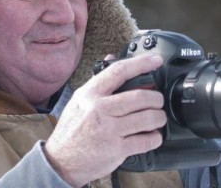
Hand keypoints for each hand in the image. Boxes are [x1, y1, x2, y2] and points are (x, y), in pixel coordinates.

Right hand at [44, 54, 165, 186]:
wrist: (61, 161)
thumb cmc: (72, 129)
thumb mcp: (79, 100)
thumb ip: (97, 80)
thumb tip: (112, 59)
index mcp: (90, 94)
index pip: (119, 72)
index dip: (141, 64)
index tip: (156, 60)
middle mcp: (99, 109)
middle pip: (140, 96)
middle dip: (156, 98)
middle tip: (158, 100)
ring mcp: (108, 130)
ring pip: (147, 118)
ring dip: (159, 117)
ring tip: (158, 117)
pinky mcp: (116, 150)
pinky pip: (146, 141)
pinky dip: (155, 138)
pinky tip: (153, 135)